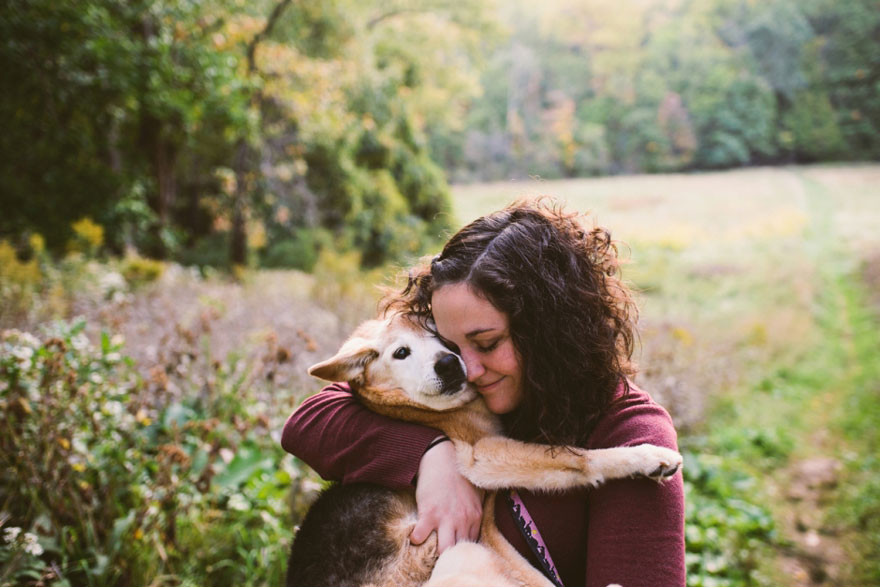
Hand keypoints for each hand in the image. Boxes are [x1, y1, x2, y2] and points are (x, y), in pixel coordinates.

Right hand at [410, 439, 483, 553]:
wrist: (441, 457)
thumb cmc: (456, 474)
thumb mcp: (474, 493)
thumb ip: (475, 510)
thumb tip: (473, 523)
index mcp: (475, 516)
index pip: (472, 543)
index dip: (463, 548)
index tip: (455, 548)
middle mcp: (463, 520)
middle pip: (460, 550)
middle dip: (452, 554)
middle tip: (442, 553)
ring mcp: (446, 519)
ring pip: (445, 550)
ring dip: (437, 552)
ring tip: (430, 550)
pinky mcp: (428, 514)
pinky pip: (420, 537)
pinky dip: (415, 540)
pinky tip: (415, 536)